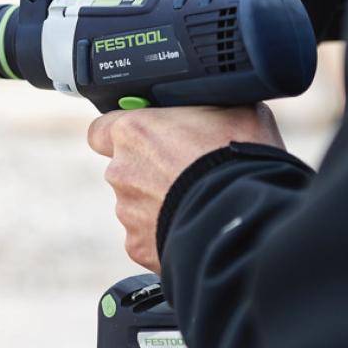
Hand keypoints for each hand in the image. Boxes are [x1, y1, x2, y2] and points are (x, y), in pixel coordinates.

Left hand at [88, 105, 283, 272]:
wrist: (246, 217)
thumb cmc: (240, 156)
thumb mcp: (235, 108)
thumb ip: (208, 104)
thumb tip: (216, 101)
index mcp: (133, 131)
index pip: (101, 129)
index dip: (122, 132)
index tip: (144, 136)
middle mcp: (121, 172)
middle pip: (125, 169)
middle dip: (149, 170)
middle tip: (186, 171)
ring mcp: (127, 213)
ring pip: (137, 205)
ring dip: (159, 203)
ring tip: (198, 202)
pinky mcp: (139, 247)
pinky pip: (148, 237)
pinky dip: (166, 233)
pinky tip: (195, 226)